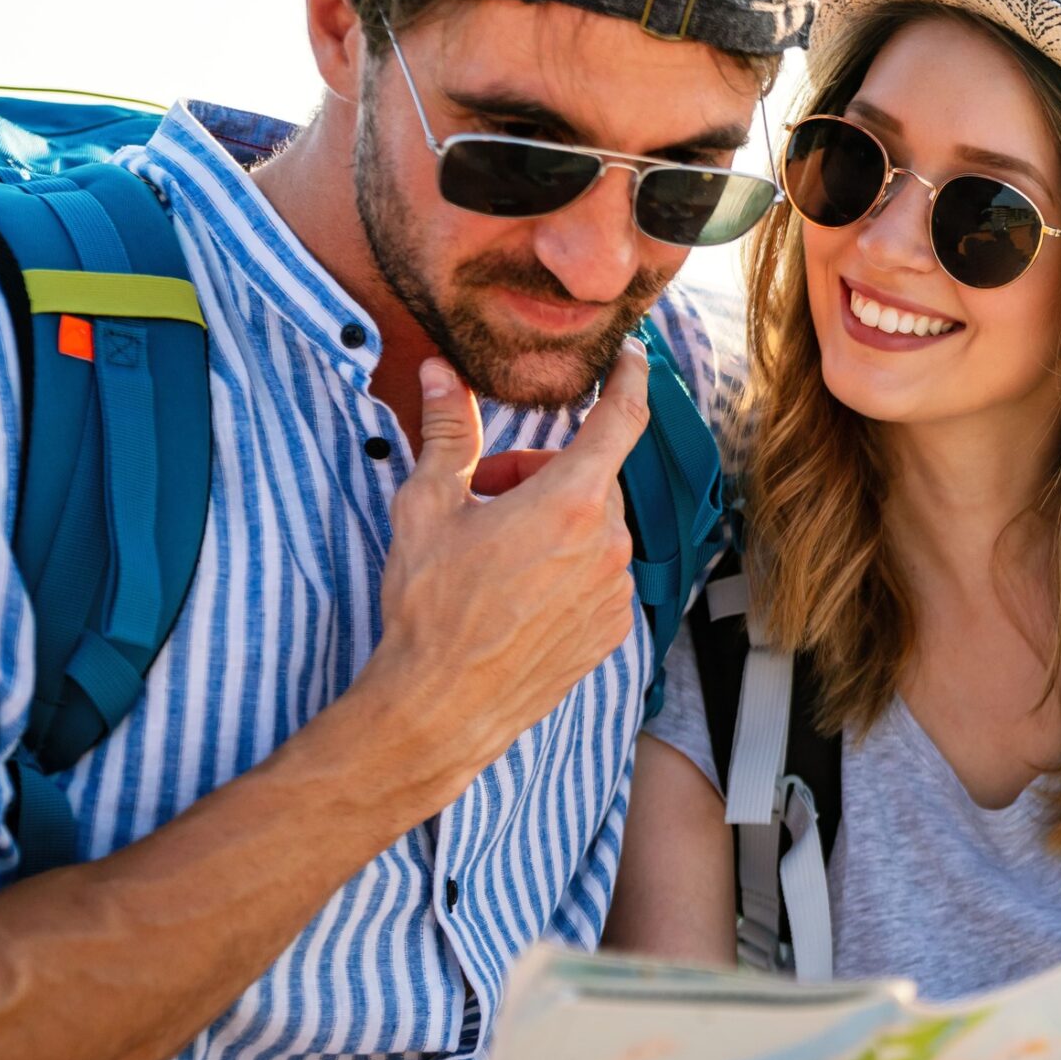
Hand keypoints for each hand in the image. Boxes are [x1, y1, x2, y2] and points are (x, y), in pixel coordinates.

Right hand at [362, 343, 649, 796]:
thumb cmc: (430, 604)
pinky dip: (566, 568)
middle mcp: (609, 543)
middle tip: (485, 496)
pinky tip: (517, 592)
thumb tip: (441, 373)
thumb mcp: (427, 506)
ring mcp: (616, 589)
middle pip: (590, 478)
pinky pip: (598, 574)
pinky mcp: (614, 628)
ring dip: (554, 523)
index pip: (621, 419)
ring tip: (494, 552)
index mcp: (572, 501)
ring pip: (594, 528)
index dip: (630, 379)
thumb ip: (447, 432)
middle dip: (541, 474)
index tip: (634, 356)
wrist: (440, 704)